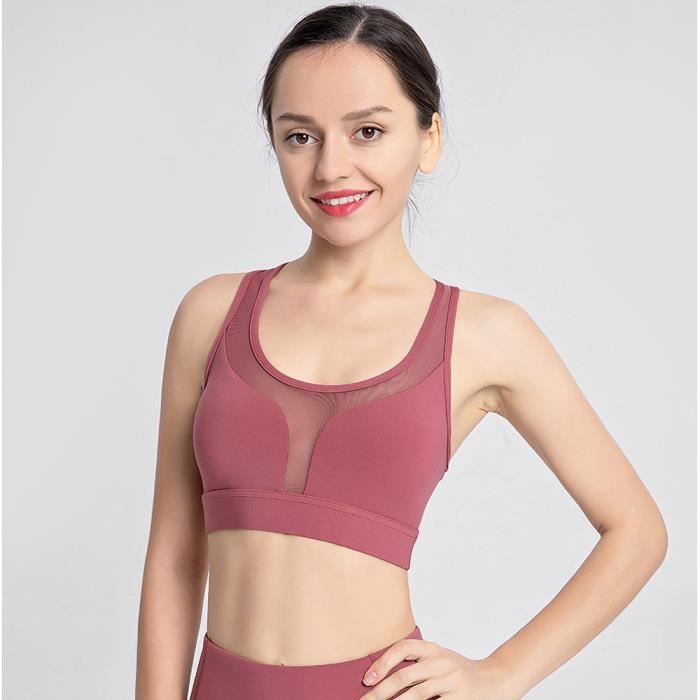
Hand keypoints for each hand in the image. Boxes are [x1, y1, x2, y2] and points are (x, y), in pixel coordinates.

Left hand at [358, 637, 519, 699]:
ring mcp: (450, 681)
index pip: (403, 648)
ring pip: (416, 695)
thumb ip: (417, 664)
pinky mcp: (459, 699)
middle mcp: (440, 662)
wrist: (495, 680)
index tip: (367, 679)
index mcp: (433, 649)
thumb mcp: (439, 660)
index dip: (383, 662)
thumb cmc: (460, 672)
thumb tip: (380, 678)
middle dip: (380, 692)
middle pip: (404, 676)